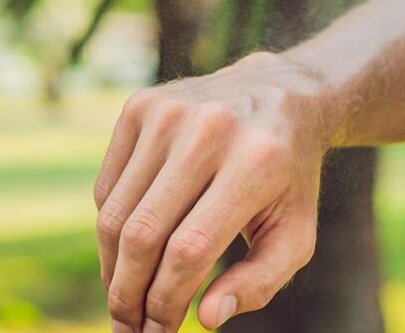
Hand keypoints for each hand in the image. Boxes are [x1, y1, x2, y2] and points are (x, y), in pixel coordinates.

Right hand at [94, 52, 333, 331]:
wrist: (280, 95)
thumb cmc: (288, 179)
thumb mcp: (296, 232)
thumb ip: (260, 281)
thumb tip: (207, 319)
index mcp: (256, 162)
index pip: (191, 249)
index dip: (166, 301)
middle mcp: (210, 130)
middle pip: (144, 234)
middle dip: (128, 294)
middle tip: (127, 328)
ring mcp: (170, 112)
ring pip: (116, 215)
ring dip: (113, 269)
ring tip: (126, 298)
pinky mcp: (141, 106)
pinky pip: (108, 188)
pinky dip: (113, 229)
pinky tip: (132, 249)